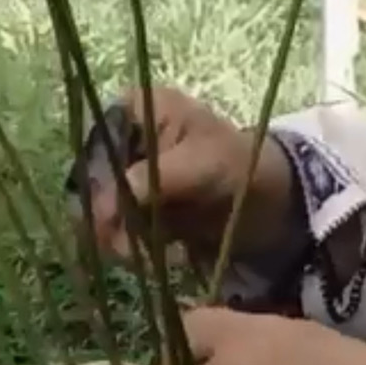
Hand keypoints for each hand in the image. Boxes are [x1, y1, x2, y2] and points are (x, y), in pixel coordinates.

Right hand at [86, 88, 297, 267]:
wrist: (274, 200)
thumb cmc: (240, 163)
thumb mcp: (199, 163)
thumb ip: (152, 181)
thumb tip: (106, 208)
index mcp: (138, 109)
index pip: (94, 143)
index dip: (95, 180)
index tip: (106, 213)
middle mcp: (126, 140)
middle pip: (92, 181)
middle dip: (106, 217)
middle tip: (125, 245)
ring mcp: (130, 177)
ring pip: (102, 212)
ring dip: (122, 239)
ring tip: (150, 254)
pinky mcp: (140, 210)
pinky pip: (121, 232)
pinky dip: (139, 248)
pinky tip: (168, 255)